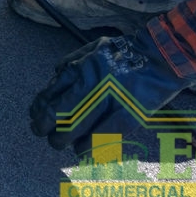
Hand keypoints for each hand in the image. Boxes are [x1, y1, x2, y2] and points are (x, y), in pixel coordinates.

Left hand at [29, 33, 193, 152]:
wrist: (161, 57)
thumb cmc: (125, 52)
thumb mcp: (91, 48)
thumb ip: (70, 62)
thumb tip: (53, 78)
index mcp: (80, 68)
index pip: (49, 94)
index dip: (38, 109)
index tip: (34, 115)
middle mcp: (90, 85)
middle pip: (57, 114)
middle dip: (44, 128)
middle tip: (40, 132)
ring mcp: (109, 102)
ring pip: (75, 129)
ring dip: (62, 140)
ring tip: (58, 142)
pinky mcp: (127, 116)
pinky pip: (100, 137)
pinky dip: (86, 146)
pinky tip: (79, 149)